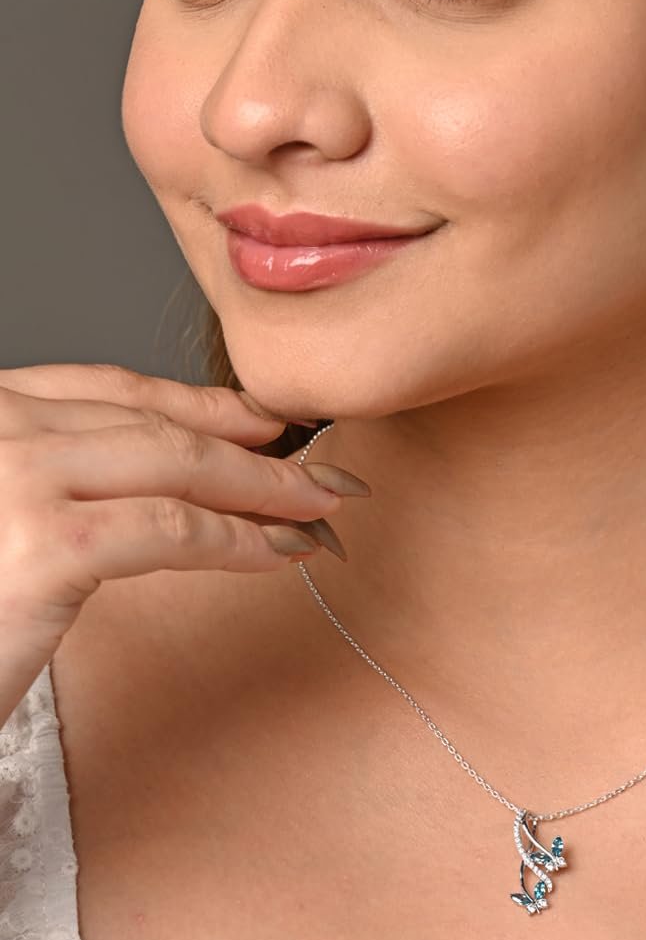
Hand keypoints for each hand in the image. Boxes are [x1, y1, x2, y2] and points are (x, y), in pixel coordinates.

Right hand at [0, 362, 362, 721]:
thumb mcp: (4, 519)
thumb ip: (59, 481)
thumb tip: (167, 476)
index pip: (107, 389)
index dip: (197, 403)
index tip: (261, 418)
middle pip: (151, 424)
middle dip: (248, 446)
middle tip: (319, 469)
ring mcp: (18, 480)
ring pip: (175, 467)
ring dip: (264, 488)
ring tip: (321, 509)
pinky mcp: (45, 547)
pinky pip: (173, 529)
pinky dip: (240, 538)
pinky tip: (281, 550)